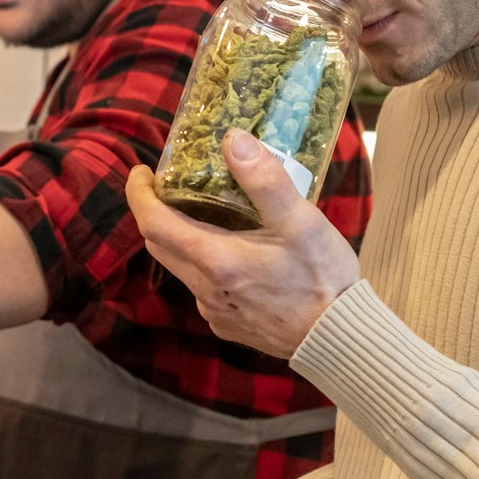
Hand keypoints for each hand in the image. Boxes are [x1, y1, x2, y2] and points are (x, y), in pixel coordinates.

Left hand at [125, 129, 359, 359]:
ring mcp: (216, 311)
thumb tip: (232, 140)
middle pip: (161, 245)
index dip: (139, 195)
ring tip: (206, 212)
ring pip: (182, 267)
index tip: (141, 172)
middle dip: (156, 212)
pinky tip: (235, 251)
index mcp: (216, 260)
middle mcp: (206, 289)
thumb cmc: (322, 278)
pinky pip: (204, 288)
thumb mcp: (300, 222)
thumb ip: (265, 180)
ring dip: (182, 238)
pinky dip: (205, 263)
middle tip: (170, 185)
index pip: (152, 223)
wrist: (339, 338)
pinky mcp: (229, 324)